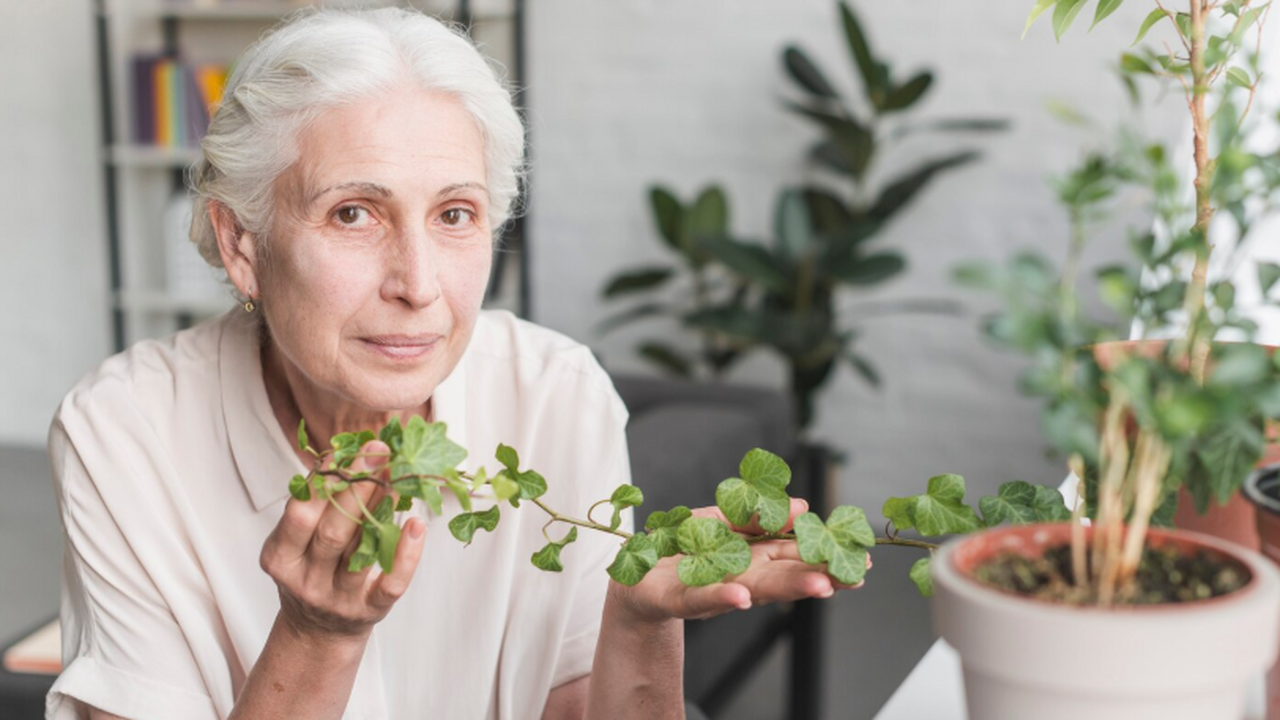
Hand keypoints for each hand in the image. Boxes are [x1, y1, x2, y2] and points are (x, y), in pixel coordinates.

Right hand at [259, 441, 426, 638]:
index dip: (321, 480)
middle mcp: (305, 580)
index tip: (345, 448)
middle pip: (332, 531)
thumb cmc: (312, 570)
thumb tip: (354, 454)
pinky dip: (407, 555)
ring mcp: (337, 599)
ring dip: (381, 510)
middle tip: (378, 449)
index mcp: (281, 557)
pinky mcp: (369, 611)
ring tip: (399, 476)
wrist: (318, 632)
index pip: (299, 514)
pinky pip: (390, 583)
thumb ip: (319, 507)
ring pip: (359, 553)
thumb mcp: (300, 543)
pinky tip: (417, 525)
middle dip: (355, 486)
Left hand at [609, 499, 868, 623]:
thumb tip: (802, 505)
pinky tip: (740, 597)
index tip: (861, 561)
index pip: (796, 558)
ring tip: (818, 586)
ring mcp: (711, 589)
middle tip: (850, 577)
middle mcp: (739, 577)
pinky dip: (721, 598)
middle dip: (817, 576)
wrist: (633, 573)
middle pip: (782, 576)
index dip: (828, 559)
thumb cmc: (684, 548)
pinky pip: (699, 597)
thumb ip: (759, 514)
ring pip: (752, 589)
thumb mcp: (723, 520)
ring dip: (785, 588)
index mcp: (753, 558)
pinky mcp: (675, 597)